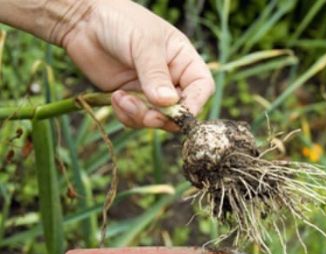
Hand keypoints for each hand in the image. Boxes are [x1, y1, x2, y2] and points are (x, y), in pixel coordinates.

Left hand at [60, 0, 214, 130]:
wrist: (82, 21)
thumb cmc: (120, 21)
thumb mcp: (143, 44)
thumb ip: (155, 74)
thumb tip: (168, 103)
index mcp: (183, 60)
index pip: (201, 87)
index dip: (195, 104)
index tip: (179, 113)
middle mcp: (171, 78)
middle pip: (180, 110)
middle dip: (164, 117)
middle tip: (148, 117)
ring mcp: (150, 90)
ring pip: (157, 119)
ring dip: (140, 116)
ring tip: (122, 99)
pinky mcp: (131, 98)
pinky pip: (136, 119)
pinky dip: (126, 115)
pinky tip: (115, 97)